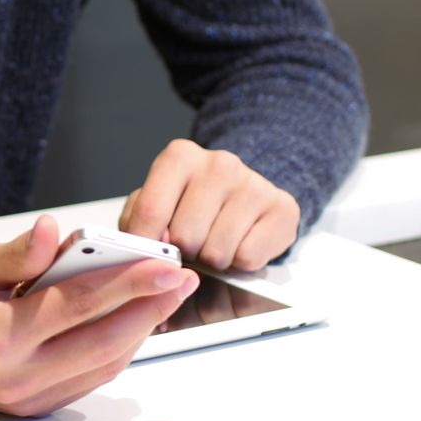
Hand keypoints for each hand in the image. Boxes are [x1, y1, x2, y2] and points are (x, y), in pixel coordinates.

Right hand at [0, 214, 198, 416]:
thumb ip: (18, 254)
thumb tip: (57, 233)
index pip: (78, 306)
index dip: (128, 284)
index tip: (165, 266)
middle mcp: (17, 375)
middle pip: (103, 342)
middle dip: (149, 309)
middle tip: (181, 280)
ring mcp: (24, 396)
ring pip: (102, 366)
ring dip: (137, 332)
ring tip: (161, 297)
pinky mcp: (27, 405)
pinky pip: (85, 380)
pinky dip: (112, 351)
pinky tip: (126, 325)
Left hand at [120, 139, 299, 271]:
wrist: (244, 193)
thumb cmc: (191, 202)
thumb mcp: (155, 203)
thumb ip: (138, 220)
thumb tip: (140, 246)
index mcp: (180, 156)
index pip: (150, 210)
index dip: (144, 244)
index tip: (145, 258)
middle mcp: (219, 163)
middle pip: (185, 236)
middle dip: (183, 252)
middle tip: (190, 244)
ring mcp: (253, 184)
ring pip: (217, 252)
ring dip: (212, 260)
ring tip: (214, 243)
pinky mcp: (283, 208)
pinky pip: (248, 258)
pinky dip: (240, 263)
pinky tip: (240, 243)